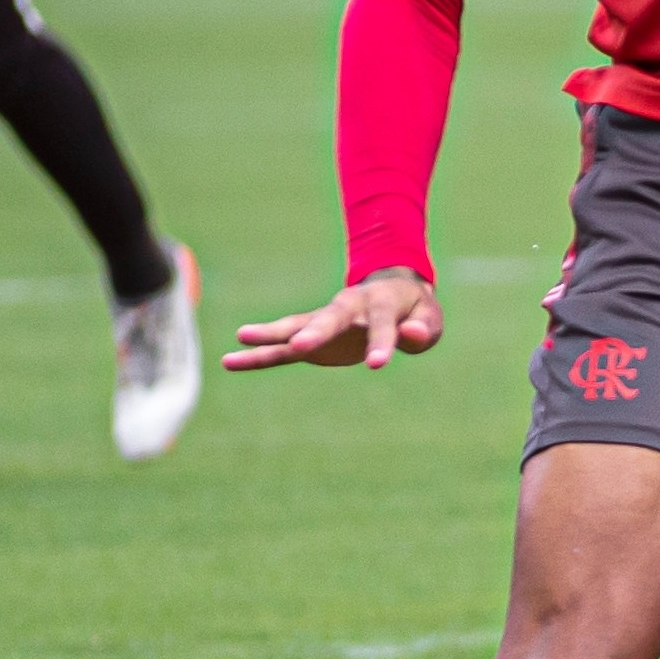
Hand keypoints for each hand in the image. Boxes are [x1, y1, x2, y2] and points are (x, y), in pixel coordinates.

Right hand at [225, 267, 443, 372]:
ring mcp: (325, 322)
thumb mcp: (428, 319)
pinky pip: (282, 349)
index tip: (377, 364)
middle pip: (330, 318)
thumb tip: (410, 334)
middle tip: (301, 345)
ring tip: (241, 338)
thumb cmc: (414, 311)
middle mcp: (347, 308)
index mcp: (381, 302)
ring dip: (272, 335)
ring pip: (296, 328)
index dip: (381, 343)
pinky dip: (259, 355)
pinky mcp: (311, 340)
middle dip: (317, 332)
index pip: (381, 324)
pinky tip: (231, 362)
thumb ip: (422, 329)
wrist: (392, 294)